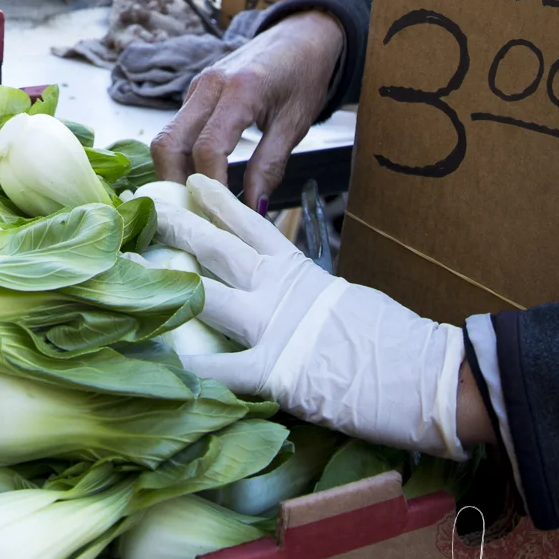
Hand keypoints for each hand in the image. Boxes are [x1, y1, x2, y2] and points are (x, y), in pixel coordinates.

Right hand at [150, 10, 343, 209]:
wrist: (300, 36)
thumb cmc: (304, 75)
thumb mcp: (295, 123)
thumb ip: (270, 166)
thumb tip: (252, 208)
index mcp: (240, 90)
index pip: (208, 148)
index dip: (211, 187)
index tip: (221, 216)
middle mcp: (208, 85)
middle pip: (168, 142)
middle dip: (174, 184)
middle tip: (193, 215)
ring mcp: (196, 87)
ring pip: (165, 137)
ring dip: (173, 173)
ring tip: (195, 202)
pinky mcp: (194, 93)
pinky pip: (176, 129)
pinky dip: (181, 158)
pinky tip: (198, 179)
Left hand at [155, 175, 467, 459]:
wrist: (429, 374)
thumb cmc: (396, 344)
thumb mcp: (342, 305)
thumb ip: (306, 299)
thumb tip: (287, 304)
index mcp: (300, 272)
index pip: (253, 227)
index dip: (219, 204)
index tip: (191, 183)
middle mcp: (281, 291)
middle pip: (220, 250)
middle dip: (180, 227)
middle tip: (146, 209)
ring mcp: (277, 327)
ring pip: (210, 297)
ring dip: (169, 285)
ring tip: (129, 270)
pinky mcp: (280, 370)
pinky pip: (226, 371)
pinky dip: (195, 370)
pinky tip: (163, 364)